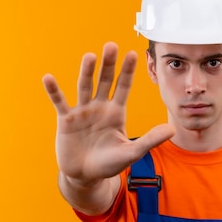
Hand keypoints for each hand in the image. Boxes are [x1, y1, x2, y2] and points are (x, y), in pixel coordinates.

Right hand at [43, 42, 173, 186]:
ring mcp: (82, 112)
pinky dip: (54, 91)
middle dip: (108, 64)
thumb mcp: (132, 152)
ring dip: (86, 72)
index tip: (133, 54)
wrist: (85, 176)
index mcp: (116, 112)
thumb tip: (173, 130)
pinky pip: (60, 102)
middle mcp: (100, 107)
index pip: (124, 87)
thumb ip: (150, 140)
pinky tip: (49, 78)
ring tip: (90, 56)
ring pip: (84, 87)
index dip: (128, 71)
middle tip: (111, 45)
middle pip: (105, 81)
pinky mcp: (66, 120)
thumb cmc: (109, 164)